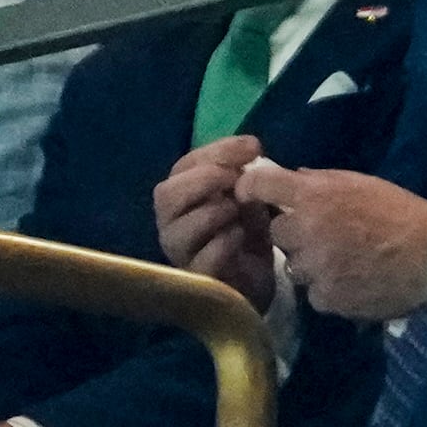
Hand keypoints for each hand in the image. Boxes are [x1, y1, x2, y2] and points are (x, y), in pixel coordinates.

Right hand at [155, 136, 275, 311]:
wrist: (259, 278)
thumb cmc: (246, 232)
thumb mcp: (248, 197)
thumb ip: (244, 174)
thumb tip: (251, 147)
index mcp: (181, 195)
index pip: (185, 165)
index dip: (218, 151)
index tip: (253, 147)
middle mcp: (171, 223)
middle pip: (167, 194)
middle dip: (205, 180)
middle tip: (237, 180)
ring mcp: (180, 254)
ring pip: (181, 228)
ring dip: (214, 212)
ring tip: (239, 212)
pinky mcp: (197, 280)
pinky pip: (203, 259)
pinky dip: (224, 243)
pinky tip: (241, 237)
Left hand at [236, 164, 426, 319]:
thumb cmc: (400, 213)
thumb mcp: (360, 183)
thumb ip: (321, 181)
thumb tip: (290, 178)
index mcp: (314, 195)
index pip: (261, 185)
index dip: (251, 188)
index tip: (251, 194)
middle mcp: (306, 230)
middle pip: (278, 233)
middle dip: (296, 234)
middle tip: (324, 236)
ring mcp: (314, 267)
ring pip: (295, 267)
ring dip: (312, 265)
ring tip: (342, 263)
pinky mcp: (326, 298)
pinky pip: (314, 294)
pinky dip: (329, 290)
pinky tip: (352, 283)